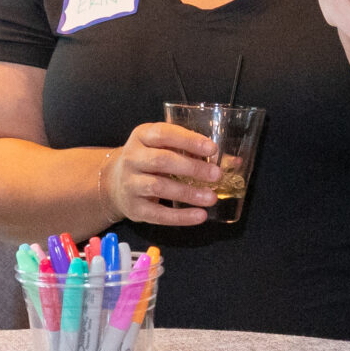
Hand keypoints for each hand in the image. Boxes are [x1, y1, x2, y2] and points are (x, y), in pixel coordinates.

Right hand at [102, 121, 220, 225]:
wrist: (115, 183)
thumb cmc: (149, 160)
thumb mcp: (164, 147)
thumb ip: (194, 151)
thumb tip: (234, 161)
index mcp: (142, 136)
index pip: (164, 134)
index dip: (188, 140)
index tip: (212, 149)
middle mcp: (132, 157)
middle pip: (162, 161)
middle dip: (192, 168)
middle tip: (216, 175)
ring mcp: (130, 183)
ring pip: (159, 187)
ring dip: (188, 193)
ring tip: (211, 198)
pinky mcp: (134, 207)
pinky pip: (158, 213)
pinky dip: (180, 216)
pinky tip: (200, 216)